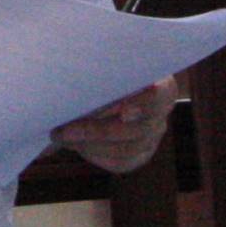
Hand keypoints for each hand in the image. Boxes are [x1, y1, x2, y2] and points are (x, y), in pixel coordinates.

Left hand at [53, 76, 175, 173]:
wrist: (113, 84)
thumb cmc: (107, 69)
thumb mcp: (108, 64)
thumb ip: (100, 72)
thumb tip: (75, 77)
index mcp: (162, 86)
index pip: (157, 97)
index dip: (141, 105)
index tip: (121, 111)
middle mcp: (161, 113)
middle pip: (137, 129)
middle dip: (97, 131)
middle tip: (65, 130)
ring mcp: (153, 136)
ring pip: (127, 149)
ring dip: (91, 145)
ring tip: (63, 137)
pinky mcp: (141, 154)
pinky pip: (122, 162)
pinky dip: (96, 156)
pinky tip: (75, 145)